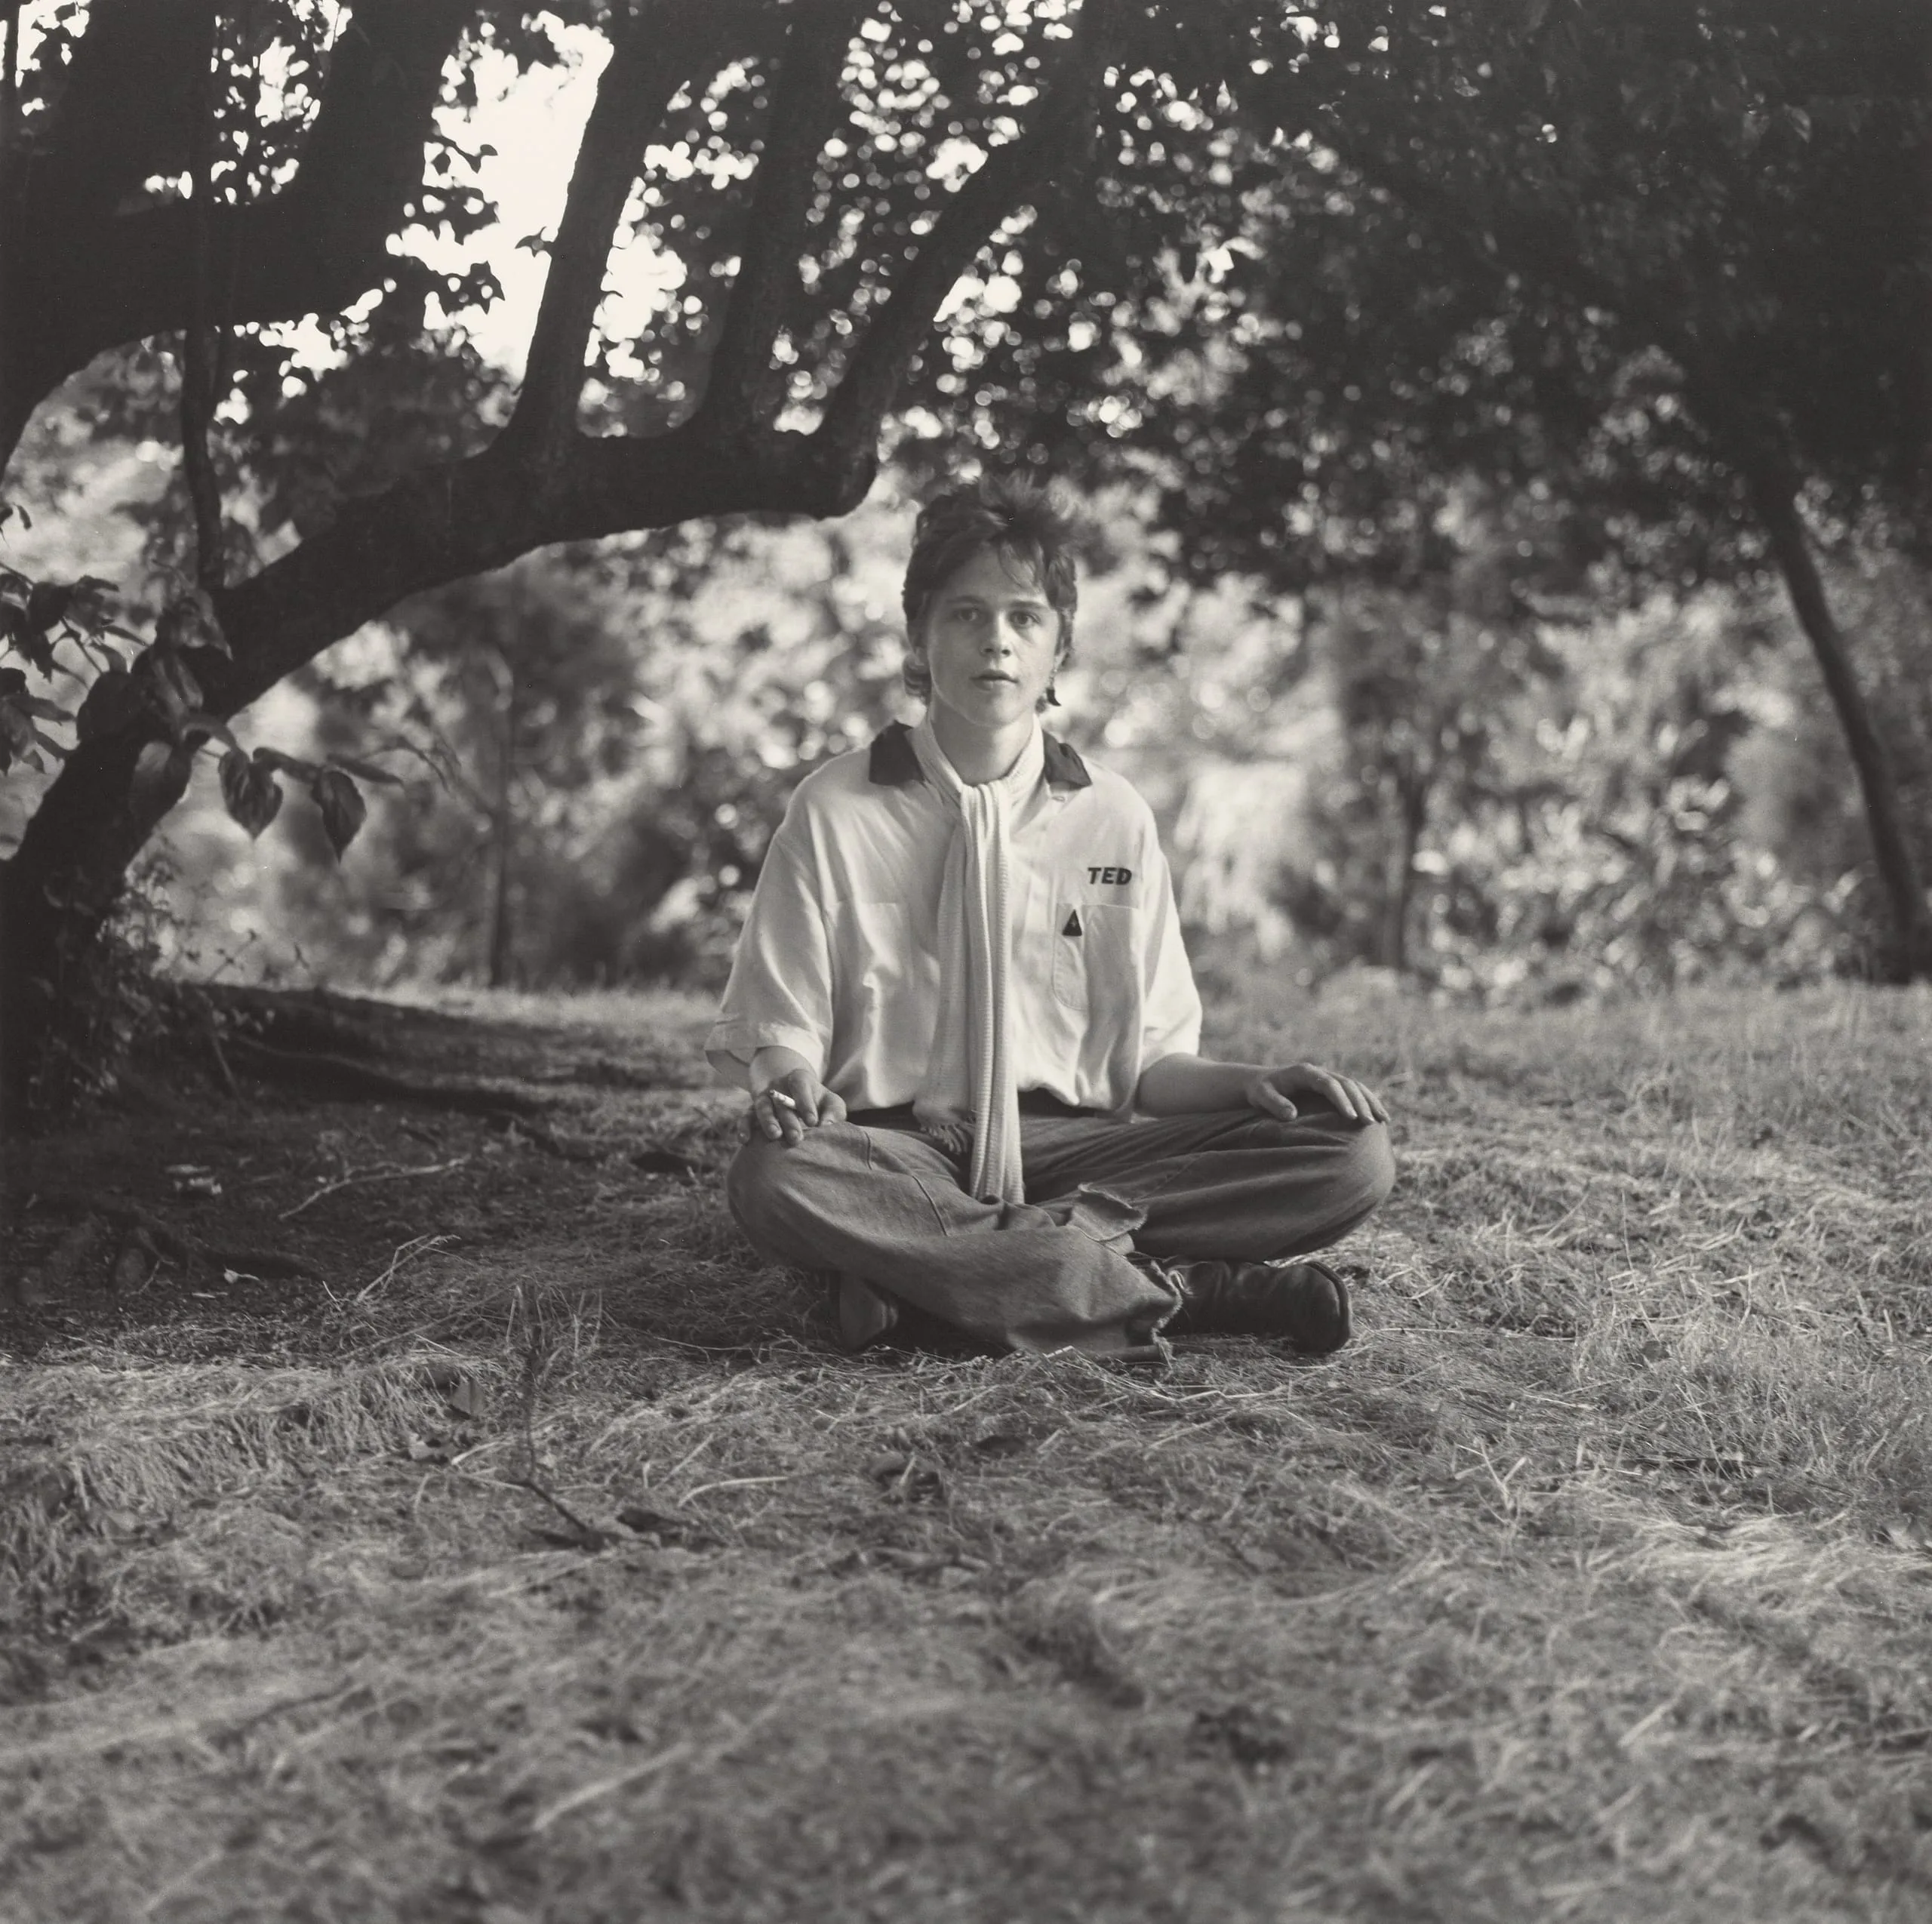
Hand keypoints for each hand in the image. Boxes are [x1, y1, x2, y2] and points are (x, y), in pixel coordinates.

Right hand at [749, 1066, 847, 1145]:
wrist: (790, 1090)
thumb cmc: (816, 1101)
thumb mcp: (829, 1101)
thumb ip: (834, 1112)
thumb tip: (827, 1126)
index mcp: (799, 1079)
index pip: (800, 1086)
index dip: (805, 1102)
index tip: (813, 1122)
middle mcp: (779, 1087)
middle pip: (782, 1101)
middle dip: (789, 1120)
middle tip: (796, 1138)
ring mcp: (764, 1098)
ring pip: (762, 1106)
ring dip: (767, 1121)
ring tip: (775, 1136)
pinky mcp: (752, 1110)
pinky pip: (745, 1116)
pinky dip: (743, 1127)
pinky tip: (745, 1140)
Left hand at [1244, 1062, 1388, 1125]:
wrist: (1262, 1082)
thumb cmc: (1261, 1091)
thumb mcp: (1261, 1096)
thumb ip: (1274, 1104)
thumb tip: (1291, 1116)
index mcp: (1304, 1072)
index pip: (1328, 1084)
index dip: (1341, 1099)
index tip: (1350, 1117)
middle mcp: (1320, 1072)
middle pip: (1347, 1084)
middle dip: (1361, 1103)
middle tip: (1370, 1123)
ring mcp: (1328, 1077)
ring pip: (1355, 1086)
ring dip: (1370, 1102)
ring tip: (1383, 1120)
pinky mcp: (1332, 1086)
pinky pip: (1355, 1092)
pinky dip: (1368, 1102)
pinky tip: (1380, 1117)